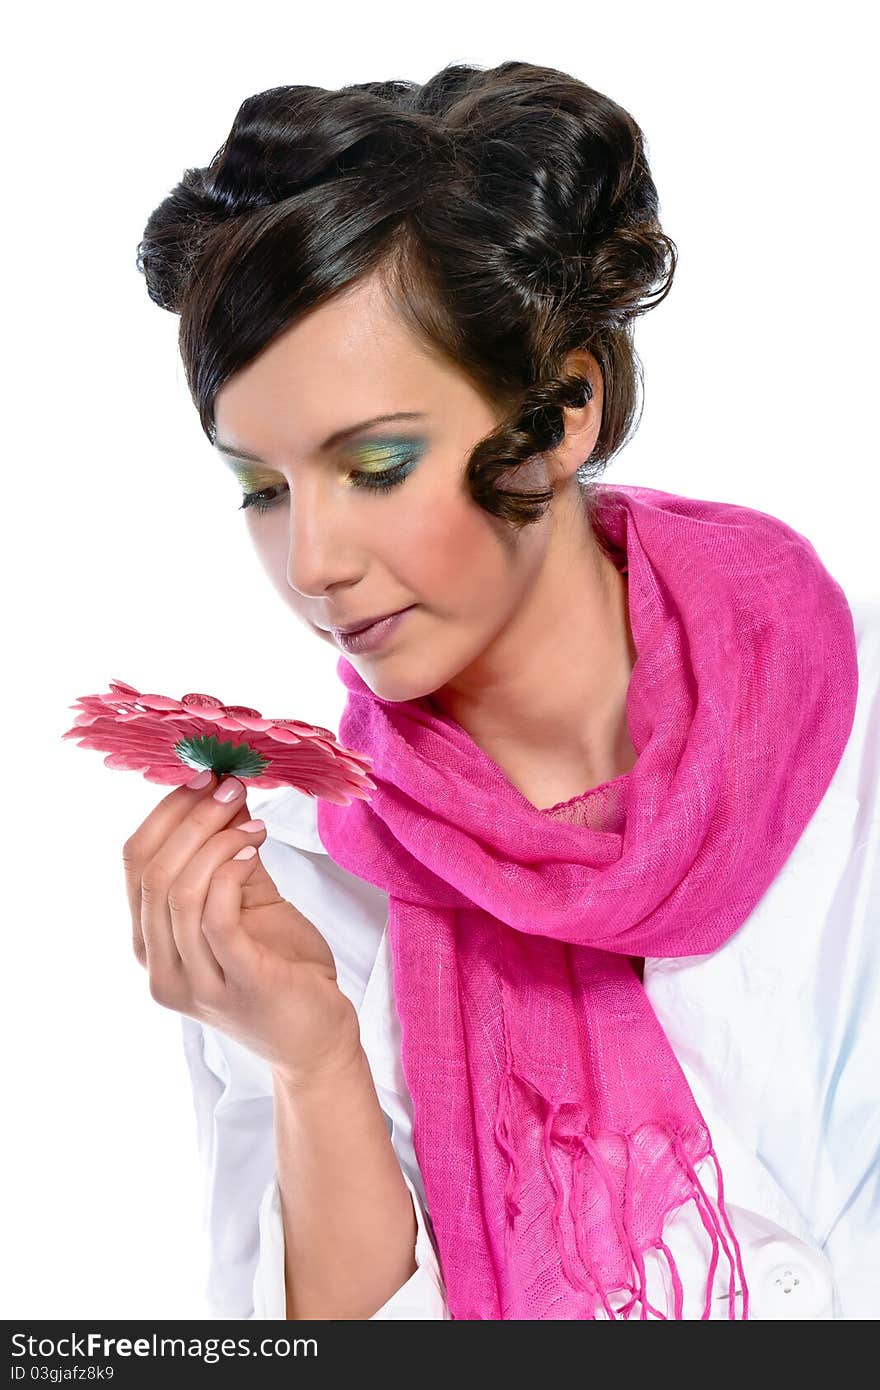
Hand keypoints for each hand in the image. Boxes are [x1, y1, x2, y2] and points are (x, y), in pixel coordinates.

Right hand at [122, 772, 362, 1086]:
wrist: (316, 1039)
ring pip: (179, 892)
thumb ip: (228, 854)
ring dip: (215, 841)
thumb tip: (226, 793)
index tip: (203, 777)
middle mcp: (159, 968)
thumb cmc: (281, 969)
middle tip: (230, 790)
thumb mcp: (248, 901)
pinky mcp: (237, 985)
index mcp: (150, 943)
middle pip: (153, 874)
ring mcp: (195, 983)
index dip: (165, 813)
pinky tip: (251, 851)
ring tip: (250, 820)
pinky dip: (229, 873)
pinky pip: (216, 917)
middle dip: (191, 819)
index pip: (134, 864)